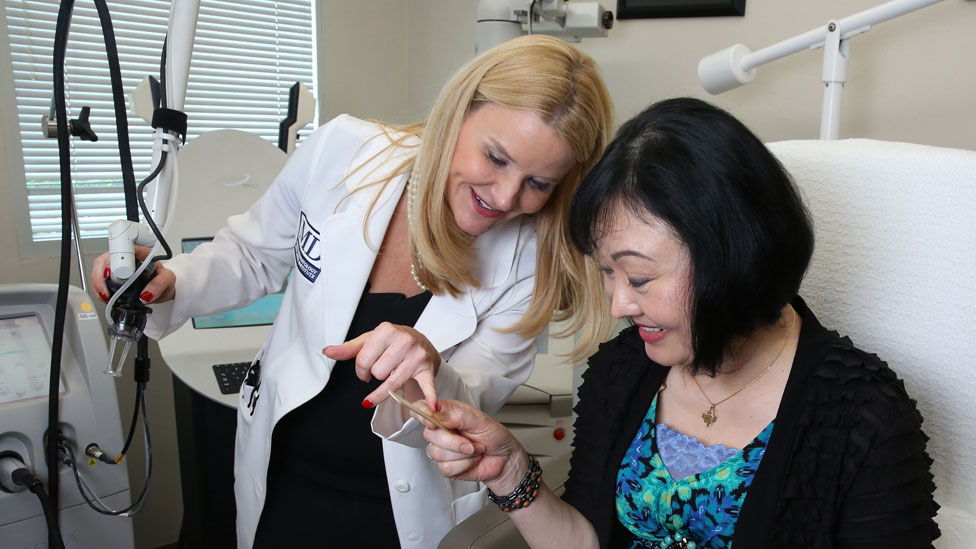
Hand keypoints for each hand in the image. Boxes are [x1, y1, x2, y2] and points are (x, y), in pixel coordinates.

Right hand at [90, 246, 175, 304]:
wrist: (163, 287)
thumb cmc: (165, 279)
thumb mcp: (168, 280)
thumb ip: (159, 285)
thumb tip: (146, 294)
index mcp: (139, 253)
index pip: (122, 250)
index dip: (116, 262)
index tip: (116, 274)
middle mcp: (126, 258)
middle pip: (104, 259)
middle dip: (101, 275)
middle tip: (106, 289)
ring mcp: (117, 267)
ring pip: (99, 270)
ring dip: (98, 283)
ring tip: (105, 295)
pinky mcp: (113, 278)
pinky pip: (99, 280)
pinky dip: (99, 289)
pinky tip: (105, 296)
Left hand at [322, 322, 439, 410]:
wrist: (420, 340)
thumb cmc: (392, 341)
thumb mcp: (370, 341)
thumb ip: (349, 349)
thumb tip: (328, 351)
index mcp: (386, 330)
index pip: (363, 360)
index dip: (361, 370)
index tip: (365, 370)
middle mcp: (404, 340)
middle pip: (378, 373)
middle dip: (376, 375)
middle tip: (383, 369)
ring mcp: (417, 355)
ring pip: (392, 384)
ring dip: (387, 388)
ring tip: (389, 379)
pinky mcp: (427, 369)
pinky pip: (426, 386)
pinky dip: (429, 397)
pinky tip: (431, 406)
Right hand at [417, 399, 527, 494]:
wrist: (505, 457)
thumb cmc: (493, 435)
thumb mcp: (478, 419)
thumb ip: (456, 415)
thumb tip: (435, 414)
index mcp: (445, 414)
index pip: (421, 408)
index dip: (421, 413)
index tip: (431, 421)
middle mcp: (440, 431)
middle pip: (429, 435)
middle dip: (453, 441)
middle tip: (471, 441)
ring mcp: (442, 450)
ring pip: (437, 453)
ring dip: (463, 454)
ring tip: (475, 449)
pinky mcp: (446, 467)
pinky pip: (446, 468)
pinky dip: (464, 465)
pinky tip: (472, 460)